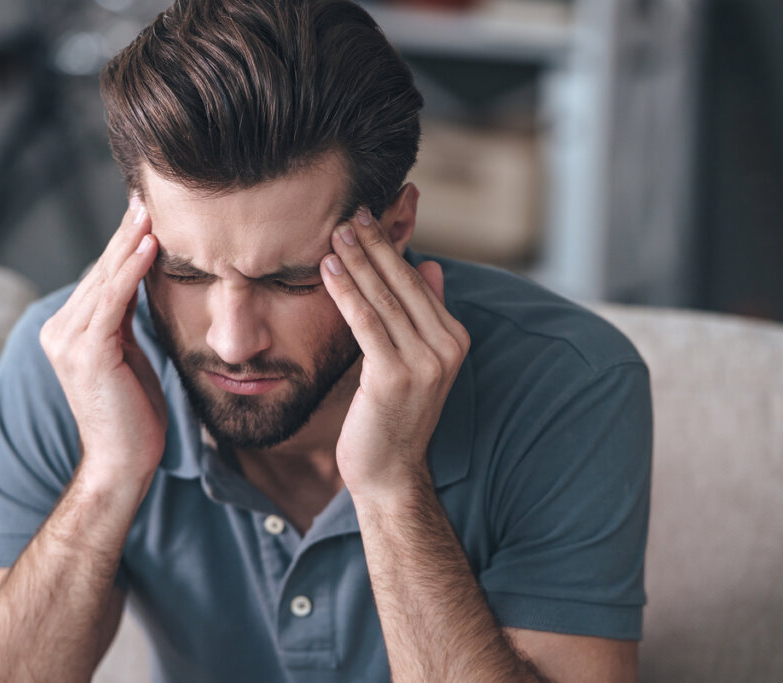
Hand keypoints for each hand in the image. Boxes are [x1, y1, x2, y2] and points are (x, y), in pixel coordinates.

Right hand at [39, 197, 165, 488]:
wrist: (123, 462)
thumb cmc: (134, 413)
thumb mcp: (130, 355)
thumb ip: (127, 321)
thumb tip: (144, 284)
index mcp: (69, 330)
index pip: (102, 277)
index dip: (124, 243)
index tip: (145, 210)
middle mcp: (60, 330)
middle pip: (102, 271)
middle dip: (126, 233)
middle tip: (147, 194)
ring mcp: (69, 340)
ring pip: (106, 280)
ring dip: (130, 242)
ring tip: (152, 209)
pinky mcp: (87, 352)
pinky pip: (113, 301)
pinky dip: (131, 270)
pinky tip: (150, 244)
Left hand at [320, 208, 469, 500]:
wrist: (390, 472)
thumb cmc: (394, 416)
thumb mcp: (416, 361)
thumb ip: (425, 313)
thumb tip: (430, 264)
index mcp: (454, 339)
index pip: (418, 282)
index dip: (391, 248)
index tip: (367, 218)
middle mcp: (446, 348)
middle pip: (403, 283)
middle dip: (374, 245)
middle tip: (350, 211)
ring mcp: (424, 363)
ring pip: (384, 298)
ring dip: (357, 261)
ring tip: (336, 231)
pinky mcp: (395, 376)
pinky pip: (367, 323)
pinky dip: (346, 292)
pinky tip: (328, 269)